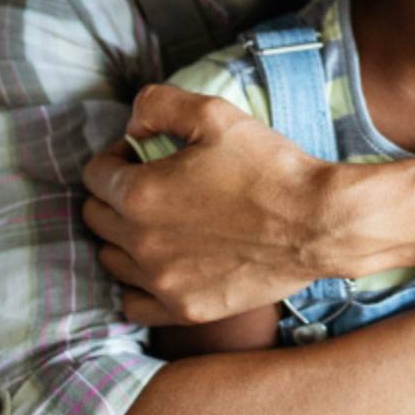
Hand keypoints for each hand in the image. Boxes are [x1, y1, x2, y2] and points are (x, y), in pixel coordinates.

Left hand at [83, 83, 339, 324]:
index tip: (143, 155)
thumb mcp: (215, 113)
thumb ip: (158, 105)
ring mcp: (162, 281)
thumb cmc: (270, 166)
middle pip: (96, 217)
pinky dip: (137, 284)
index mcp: (140, 194)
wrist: (319, 223)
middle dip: (115, 195)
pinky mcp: (185, 309)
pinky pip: (133, 303)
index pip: (95, 175)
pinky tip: (160, 266)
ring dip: (123, 237)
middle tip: (153, 185)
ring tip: (158, 223)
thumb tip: (131, 125)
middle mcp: (141, 242)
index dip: (116, 158)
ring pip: (110, 259)